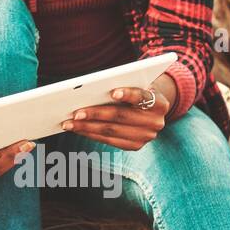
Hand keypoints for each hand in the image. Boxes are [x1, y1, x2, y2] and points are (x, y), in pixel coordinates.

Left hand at [60, 75, 177, 149]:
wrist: (152, 108)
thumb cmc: (137, 89)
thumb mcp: (136, 83)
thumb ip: (123, 84)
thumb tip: (90, 89)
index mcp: (159, 102)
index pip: (142, 96)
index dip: (128, 94)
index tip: (113, 92)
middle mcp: (156, 122)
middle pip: (121, 116)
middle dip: (96, 114)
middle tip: (75, 112)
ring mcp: (147, 136)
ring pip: (112, 131)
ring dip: (87, 127)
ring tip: (69, 123)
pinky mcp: (136, 146)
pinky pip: (110, 141)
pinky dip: (91, 134)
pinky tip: (78, 128)